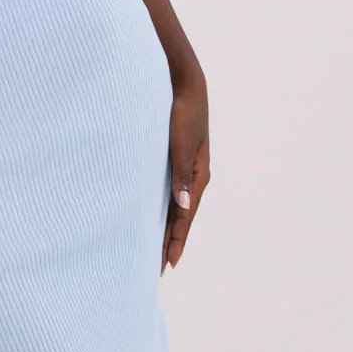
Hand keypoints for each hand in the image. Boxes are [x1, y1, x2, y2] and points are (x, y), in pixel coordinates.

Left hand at [162, 70, 209, 271]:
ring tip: (158, 250)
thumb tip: (182, 208)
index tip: (168, 264)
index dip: (177, 241)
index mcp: (198, 176)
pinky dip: (162, 210)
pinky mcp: (175, 161)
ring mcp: (184, 169)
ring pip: (174, 207)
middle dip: (171, 242)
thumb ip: (180, 175)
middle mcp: (193, 177)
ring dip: (166, 228)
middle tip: (159, 268)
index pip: (185, 217)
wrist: (185, 83)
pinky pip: (168, 193)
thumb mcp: (181, 143)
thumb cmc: (183, 111)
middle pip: (180, 217)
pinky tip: (154, 217)